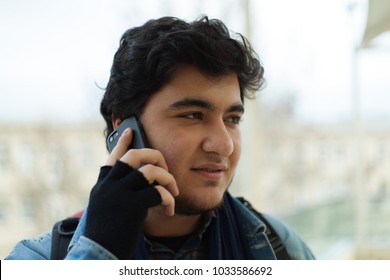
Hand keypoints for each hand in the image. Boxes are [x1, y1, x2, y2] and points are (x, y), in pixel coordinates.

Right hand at [84, 128, 177, 258]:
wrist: (97, 255)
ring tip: (172, 192)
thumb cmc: (105, 235)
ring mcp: (118, 194)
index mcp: (102, 186)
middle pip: (133, 156)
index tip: (130, 130)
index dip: (121, 142)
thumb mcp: (106, 209)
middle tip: (165, 168)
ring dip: (167, 178)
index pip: (112, 158)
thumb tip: (140, 181)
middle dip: (155, 156)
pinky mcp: (130, 207)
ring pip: (148, 171)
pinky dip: (168, 199)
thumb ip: (117, 193)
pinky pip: (157, 192)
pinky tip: (170, 210)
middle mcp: (108, 186)